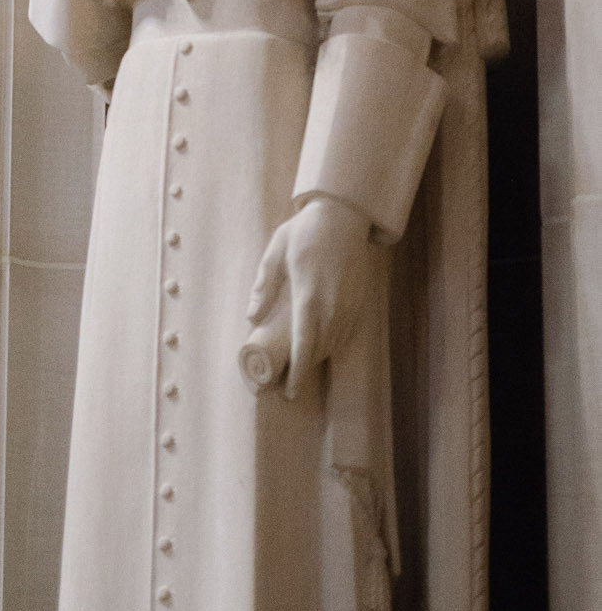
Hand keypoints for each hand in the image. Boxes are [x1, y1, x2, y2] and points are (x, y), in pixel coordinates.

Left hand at [245, 195, 373, 397]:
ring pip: (333, 345)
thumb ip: (264, 286)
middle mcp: (333, 308)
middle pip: (319, 351)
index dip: (297, 373)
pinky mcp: (359, 302)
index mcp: (309, 298)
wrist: (343, 217)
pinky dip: (331, 344)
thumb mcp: (276, 253)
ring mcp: (349, 306)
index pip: (304, 346)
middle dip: (303, 370)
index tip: (289, 392)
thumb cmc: (305, 232)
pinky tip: (319, 345)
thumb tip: (251, 316)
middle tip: (287, 385)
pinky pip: (345, 334)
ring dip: (317, 358)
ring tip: (299, 368)